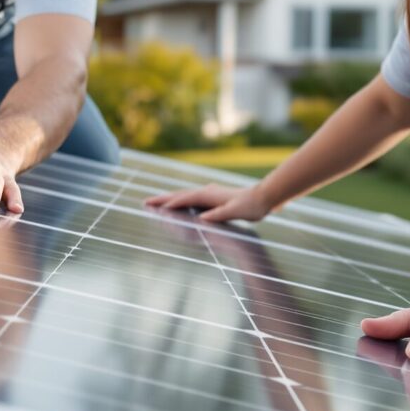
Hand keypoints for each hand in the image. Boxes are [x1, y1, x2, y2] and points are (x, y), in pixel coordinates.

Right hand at [144, 182, 271, 222]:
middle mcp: (207, 192)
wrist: (264, 197)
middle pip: (179, 195)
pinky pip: (192, 199)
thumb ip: (218, 214)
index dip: (168, 204)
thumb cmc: (250, 206)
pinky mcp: (213, 197)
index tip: (153, 207)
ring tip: (156, 203)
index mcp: (208, 195)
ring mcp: (210, 193)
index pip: (184, 199)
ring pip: (184, 195)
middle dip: (162, 199)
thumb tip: (202, 219)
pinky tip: (180, 205)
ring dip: (169, 199)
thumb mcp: (235, 211)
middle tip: (145, 202)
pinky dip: (181, 201)